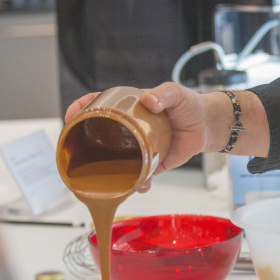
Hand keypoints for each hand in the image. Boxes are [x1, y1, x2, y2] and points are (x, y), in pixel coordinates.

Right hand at [64, 83, 210, 190]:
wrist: (207, 125)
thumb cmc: (189, 104)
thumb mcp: (175, 92)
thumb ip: (163, 94)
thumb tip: (148, 100)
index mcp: (128, 108)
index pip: (97, 105)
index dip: (80, 109)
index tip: (71, 116)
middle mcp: (127, 128)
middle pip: (98, 137)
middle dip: (84, 146)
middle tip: (77, 154)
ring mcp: (137, 147)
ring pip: (114, 162)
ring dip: (107, 172)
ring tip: (106, 179)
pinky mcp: (150, 163)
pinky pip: (138, 176)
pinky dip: (137, 184)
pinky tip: (139, 187)